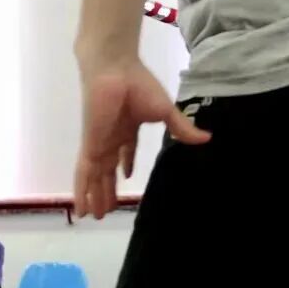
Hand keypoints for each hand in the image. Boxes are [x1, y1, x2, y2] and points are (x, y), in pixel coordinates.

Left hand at [74, 55, 210, 218]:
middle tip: (107, 209)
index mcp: (127, 128)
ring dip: (95, 196)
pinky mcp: (90, 147)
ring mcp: (99, 144)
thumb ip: (181, 127)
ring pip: (95, 178)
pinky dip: (82, 192)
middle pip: (108, 170)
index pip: (126, 151)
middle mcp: (111, 139)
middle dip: (107, 189)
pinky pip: (84, 175)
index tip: (127, 175)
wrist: (113, 71)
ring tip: (94, 216)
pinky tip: (81, 207)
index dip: (126, 163)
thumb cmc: (138, 85)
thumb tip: (207, 139)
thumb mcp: (165, 111)